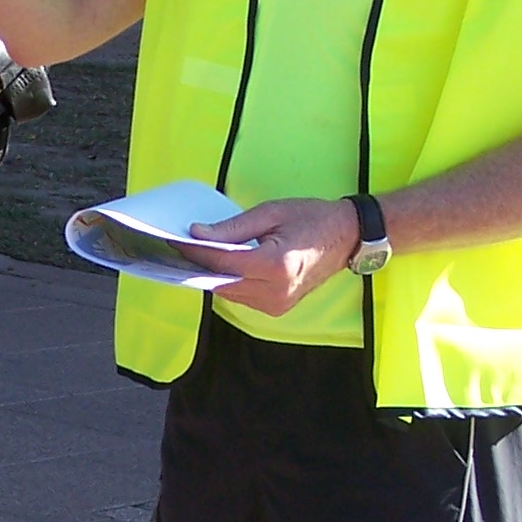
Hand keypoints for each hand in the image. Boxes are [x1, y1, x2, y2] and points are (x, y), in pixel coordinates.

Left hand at [185, 198, 359, 315]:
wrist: (346, 237)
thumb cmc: (312, 219)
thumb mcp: (270, 212)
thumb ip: (233, 228)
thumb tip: (199, 235)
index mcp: (276, 265)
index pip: (223, 261)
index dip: (196, 251)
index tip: (175, 240)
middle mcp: (276, 291)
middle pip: (222, 281)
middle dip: (200, 265)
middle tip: (181, 248)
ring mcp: (277, 304)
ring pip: (229, 293)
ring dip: (214, 275)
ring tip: (200, 254)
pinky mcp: (277, 309)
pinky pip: (242, 297)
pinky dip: (230, 282)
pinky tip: (224, 265)